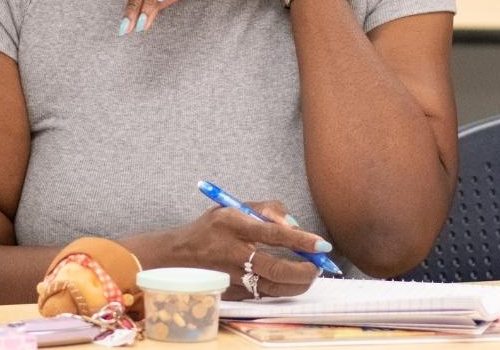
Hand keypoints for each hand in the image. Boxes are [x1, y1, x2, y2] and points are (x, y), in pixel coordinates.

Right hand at [138, 200, 324, 299]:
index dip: (301, 240)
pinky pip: (263, 293)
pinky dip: (281, 289)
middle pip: (275, 269)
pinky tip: (291, 281)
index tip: (322, 244)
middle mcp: (233, 254)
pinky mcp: (232, 293)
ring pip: (272, 288)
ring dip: (297, 284)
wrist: (176, 255)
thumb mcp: (235, 206)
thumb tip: (294, 225)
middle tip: (320, 266)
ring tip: (310, 274)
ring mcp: (232, 278)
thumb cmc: (211, 228)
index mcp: (235, 227)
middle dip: (304, 270)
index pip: (274, 235)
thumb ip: (268, 209)